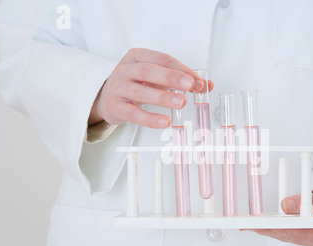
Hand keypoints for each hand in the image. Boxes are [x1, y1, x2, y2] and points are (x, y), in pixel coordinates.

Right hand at [89, 48, 213, 126]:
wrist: (106, 97)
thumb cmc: (136, 83)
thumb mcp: (156, 76)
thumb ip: (180, 79)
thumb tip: (206, 86)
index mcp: (137, 56)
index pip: (163, 59)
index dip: (182, 70)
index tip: (198, 81)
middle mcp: (125, 69)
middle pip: (149, 71)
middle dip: (171, 78)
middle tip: (190, 85)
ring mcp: (118, 88)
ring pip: (141, 92)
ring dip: (163, 98)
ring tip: (181, 103)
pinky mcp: (116, 107)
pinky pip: (134, 114)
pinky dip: (150, 119)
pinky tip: (164, 122)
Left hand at [249, 182, 312, 245]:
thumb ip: (310, 201)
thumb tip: (286, 205)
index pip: (302, 234)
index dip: (283, 228)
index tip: (268, 225)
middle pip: (288, 236)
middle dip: (268, 229)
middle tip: (250, 225)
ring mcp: (309, 239)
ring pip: (284, 234)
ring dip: (266, 228)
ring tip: (247, 224)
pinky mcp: (303, 234)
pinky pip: (285, 230)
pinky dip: (272, 225)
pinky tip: (257, 223)